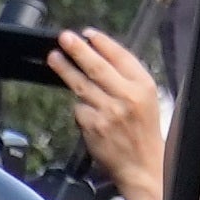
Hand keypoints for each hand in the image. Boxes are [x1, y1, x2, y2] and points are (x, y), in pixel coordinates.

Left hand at [56, 26, 168, 199]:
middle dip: (78, 50)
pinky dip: (79, 108)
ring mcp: (109, 112)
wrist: (142, 165)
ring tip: (54, 57)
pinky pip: (79, 109)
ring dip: (65, 70)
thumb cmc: (142, 131)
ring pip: (81, 85)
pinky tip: (84, 112)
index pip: (120, 56)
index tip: (87, 34)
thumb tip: (99, 55)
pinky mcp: (94, 127)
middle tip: (65, 38)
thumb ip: (127, 78)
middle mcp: (127, 96)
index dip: (102, 43)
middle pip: (97, 67)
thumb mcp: (146, 99)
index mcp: (143, 86)